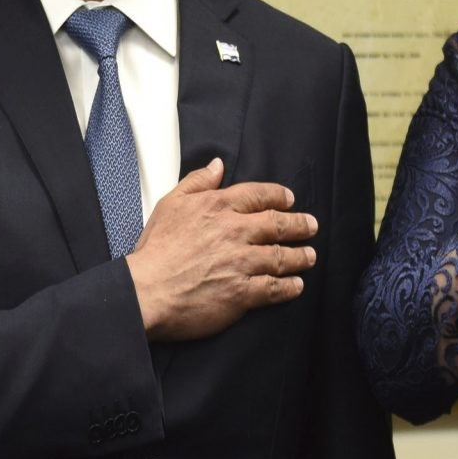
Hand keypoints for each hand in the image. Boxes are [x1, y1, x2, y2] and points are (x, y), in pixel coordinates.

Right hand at [126, 159, 315, 338]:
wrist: (146, 291)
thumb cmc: (154, 251)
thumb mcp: (169, 205)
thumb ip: (196, 182)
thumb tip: (217, 165)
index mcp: (217, 207)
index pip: (259, 195)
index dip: (278, 196)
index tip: (289, 199)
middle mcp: (235, 232)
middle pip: (279, 225)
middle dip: (300, 225)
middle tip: (311, 226)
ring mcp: (241, 263)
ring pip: (282, 257)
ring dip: (300, 257)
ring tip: (309, 256)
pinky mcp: (242, 293)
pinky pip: (274, 288)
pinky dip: (289, 287)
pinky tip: (296, 286)